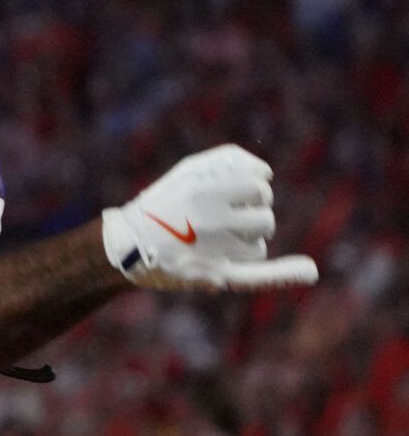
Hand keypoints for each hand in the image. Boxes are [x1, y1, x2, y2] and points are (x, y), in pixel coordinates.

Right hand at [102, 145, 317, 290]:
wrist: (126, 245)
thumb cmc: (163, 203)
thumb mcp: (188, 170)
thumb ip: (228, 161)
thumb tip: (268, 172)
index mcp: (203, 191)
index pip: (259, 185)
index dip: (255, 189)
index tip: (240, 193)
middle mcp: (209, 220)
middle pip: (264, 215)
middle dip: (253, 216)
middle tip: (226, 219)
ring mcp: (213, 250)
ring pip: (259, 244)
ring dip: (247, 241)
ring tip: (218, 242)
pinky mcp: (214, 275)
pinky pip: (258, 274)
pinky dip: (286, 273)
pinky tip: (309, 270)